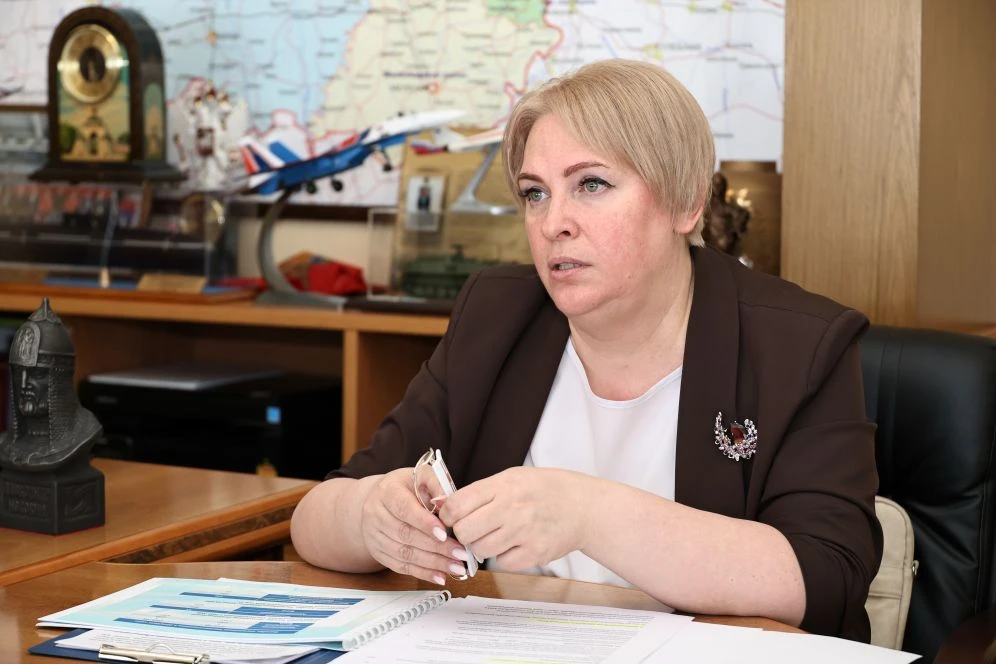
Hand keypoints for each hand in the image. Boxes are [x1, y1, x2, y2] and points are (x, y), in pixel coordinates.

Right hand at [360, 468, 469, 584]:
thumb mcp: (420, 476)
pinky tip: (440, 576)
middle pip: (406, 535)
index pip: (404, 509)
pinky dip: (422, 573)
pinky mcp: (379, 553)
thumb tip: (449, 503)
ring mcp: (375, 536)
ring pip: (404, 554)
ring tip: (457, 567)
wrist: (378, 500)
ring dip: (433, 563)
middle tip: (461, 554)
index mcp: (387, 492)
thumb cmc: (405, 487)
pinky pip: (401, 567)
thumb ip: (436, 485)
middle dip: (436, 547)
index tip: (444, 533)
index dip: (424, 523)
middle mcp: (376, 515)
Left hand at [438, 467, 591, 570]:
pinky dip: (504, 556)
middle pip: (464, 531)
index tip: (450, 518)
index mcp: (503, 485)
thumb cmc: (544, 490)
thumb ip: (480, 491)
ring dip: (483, 545)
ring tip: (498, 534)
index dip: (447, 515)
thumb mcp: (512, 478)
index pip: (457, 504)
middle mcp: (512, 508)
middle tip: (474, 528)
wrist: (583, 506)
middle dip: (463, 532)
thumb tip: (444, 506)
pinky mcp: (535, 554)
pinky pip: (502, 563)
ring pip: (481, 550)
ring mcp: (524, 532)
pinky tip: (516, 543)